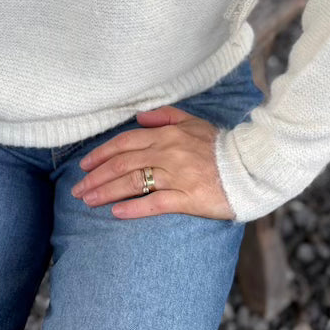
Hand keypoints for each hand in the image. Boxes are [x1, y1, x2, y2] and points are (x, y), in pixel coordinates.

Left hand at [71, 105, 235, 219]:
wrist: (251, 166)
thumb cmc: (220, 145)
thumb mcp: (193, 122)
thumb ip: (165, 117)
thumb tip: (139, 119)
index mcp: (167, 135)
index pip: (125, 143)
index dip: (101, 154)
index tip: (85, 166)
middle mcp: (168, 153)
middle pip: (123, 163)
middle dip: (97, 176)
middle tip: (78, 189)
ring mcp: (177, 176)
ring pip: (134, 182)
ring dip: (107, 191)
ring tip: (89, 201)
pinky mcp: (188, 198)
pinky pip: (155, 203)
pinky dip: (134, 208)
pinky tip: (117, 213)